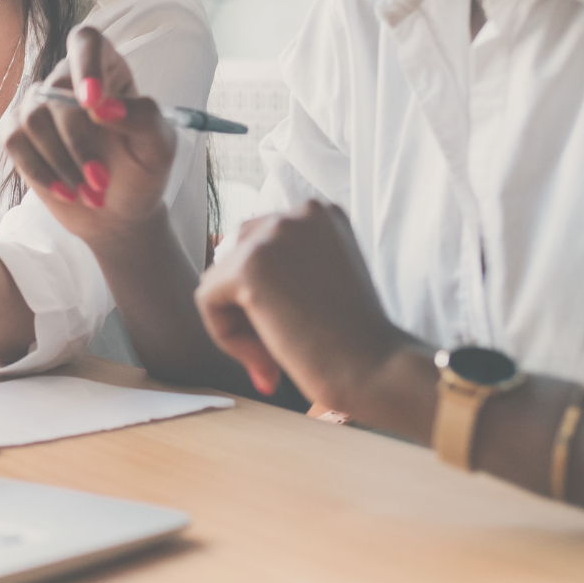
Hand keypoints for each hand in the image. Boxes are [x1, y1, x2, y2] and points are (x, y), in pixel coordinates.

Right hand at [4, 26, 177, 240]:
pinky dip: (41, 170)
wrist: (118, 213)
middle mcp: (70, 81)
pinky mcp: (20, 134)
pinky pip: (15, 141)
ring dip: (62, 162)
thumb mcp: (160, 146)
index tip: (92, 101)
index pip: (87, 42)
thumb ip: (143, 118)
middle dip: (78, 141)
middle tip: (101, 180)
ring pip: (33, 118)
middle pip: (58, 90)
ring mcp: (41, 106)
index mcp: (108, 70)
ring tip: (90, 192)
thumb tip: (101, 106)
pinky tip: (65, 191)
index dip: (86, 63)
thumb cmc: (142, 172)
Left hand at [194, 200, 412, 409]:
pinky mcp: (249, 265)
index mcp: (322, 213)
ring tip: (275, 354)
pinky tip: (265, 359)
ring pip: (217, 280)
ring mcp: (275, 233)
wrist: (377, 370)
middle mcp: (300, 211)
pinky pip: (207, 300)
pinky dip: (226, 336)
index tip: (298, 325)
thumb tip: (215, 277)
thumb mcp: (320, 282)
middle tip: (283, 343)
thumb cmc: (353, 340)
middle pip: (234, 256)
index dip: (267, 292)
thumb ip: (281, 267)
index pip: (259, 243)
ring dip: (238, 322)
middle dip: (247, 304)